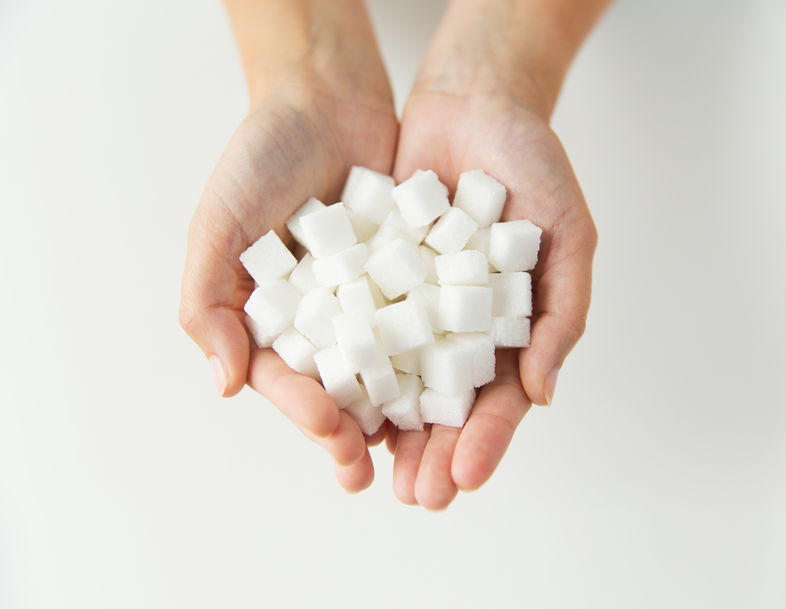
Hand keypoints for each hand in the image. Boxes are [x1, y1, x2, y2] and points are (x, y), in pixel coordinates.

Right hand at [179, 72, 397, 491]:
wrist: (326, 98)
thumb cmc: (260, 157)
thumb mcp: (218, 224)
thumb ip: (207, 302)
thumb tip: (225, 385)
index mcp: (270, 317)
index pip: (284, 379)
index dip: (304, 412)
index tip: (333, 433)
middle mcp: (318, 319)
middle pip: (334, 387)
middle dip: (349, 431)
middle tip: (368, 468)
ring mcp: (365, 302)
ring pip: (382, 369)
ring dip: (395, 413)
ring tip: (415, 452)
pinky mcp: (406, 280)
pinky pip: (420, 325)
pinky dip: (432, 356)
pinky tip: (450, 387)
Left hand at [388, 38, 597, 509]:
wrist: (475, 102)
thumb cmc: (534, 165)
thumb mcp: (568, 235)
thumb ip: (563, 312)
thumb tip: (543, 393)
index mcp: (511, 327)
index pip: (501, 399)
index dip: (487, 440)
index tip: (464, 477)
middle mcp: (461, 326)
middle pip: (447, 403)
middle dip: (434, 451)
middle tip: (417, 497)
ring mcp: (417, 304)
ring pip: (401, 378)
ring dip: (391, 427)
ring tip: (376, 470)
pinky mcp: (376, 277)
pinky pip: (364, 327)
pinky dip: (355, 366)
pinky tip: (342, 401)